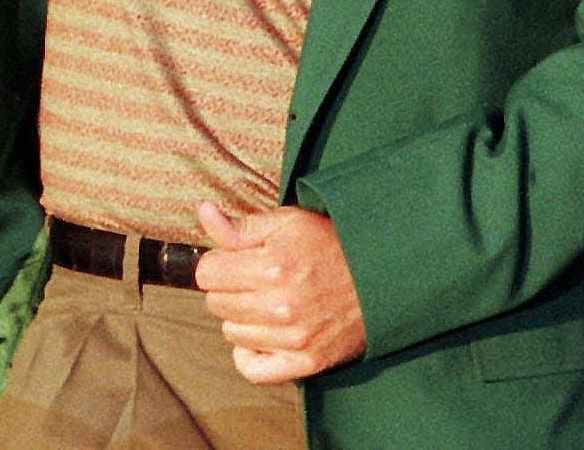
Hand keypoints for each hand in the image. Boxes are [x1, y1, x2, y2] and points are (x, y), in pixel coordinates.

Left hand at [195, 201, 365, 382]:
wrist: (380, 279)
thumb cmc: (329, 245)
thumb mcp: (286, 222)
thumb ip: (241, 226)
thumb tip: (203, 213)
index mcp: (271, 267)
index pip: (206, 274)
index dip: (217, 263)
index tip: (233, 260)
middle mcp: (280, 307)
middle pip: (216, 304)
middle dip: (227, 288)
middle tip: (252, 280)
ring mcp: (293, 339)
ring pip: (231, 333)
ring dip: (240, 318)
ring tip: (263, 303)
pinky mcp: (306, 362)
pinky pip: (253, 369)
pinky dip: (249, 354)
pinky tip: (261, 336)